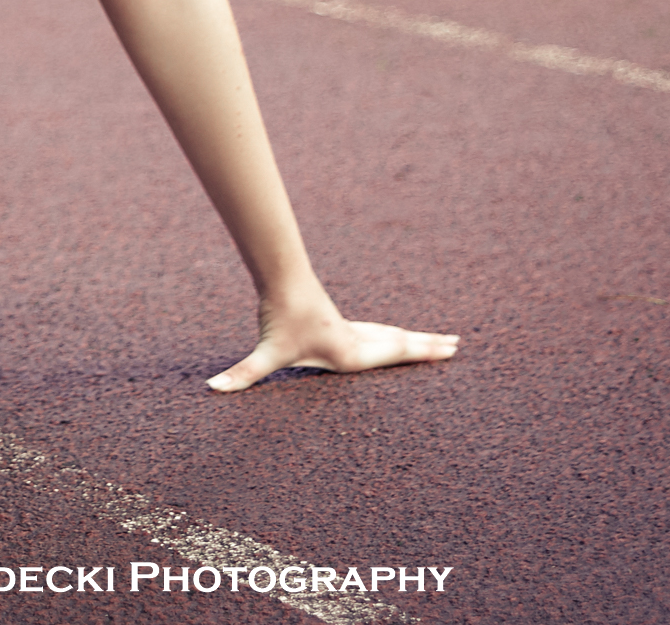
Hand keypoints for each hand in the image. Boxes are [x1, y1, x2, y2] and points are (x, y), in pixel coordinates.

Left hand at [206, 298, 459, 392]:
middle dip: (428, 347)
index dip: (421, 352)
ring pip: (392, 334)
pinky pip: (379, 332)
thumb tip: (212, 389)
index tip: (448, 351)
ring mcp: (351, 329)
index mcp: (350, 350)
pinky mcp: (342, 323)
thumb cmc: (277, 318)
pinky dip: (396, 336)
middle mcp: (356, 340)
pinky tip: (400, 338)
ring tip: (442, 341)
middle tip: (457, 346)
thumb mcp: (264, 353)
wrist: (280, 280)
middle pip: (400, 342)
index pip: (394, 352)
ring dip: (416, 339)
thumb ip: (243, 375)